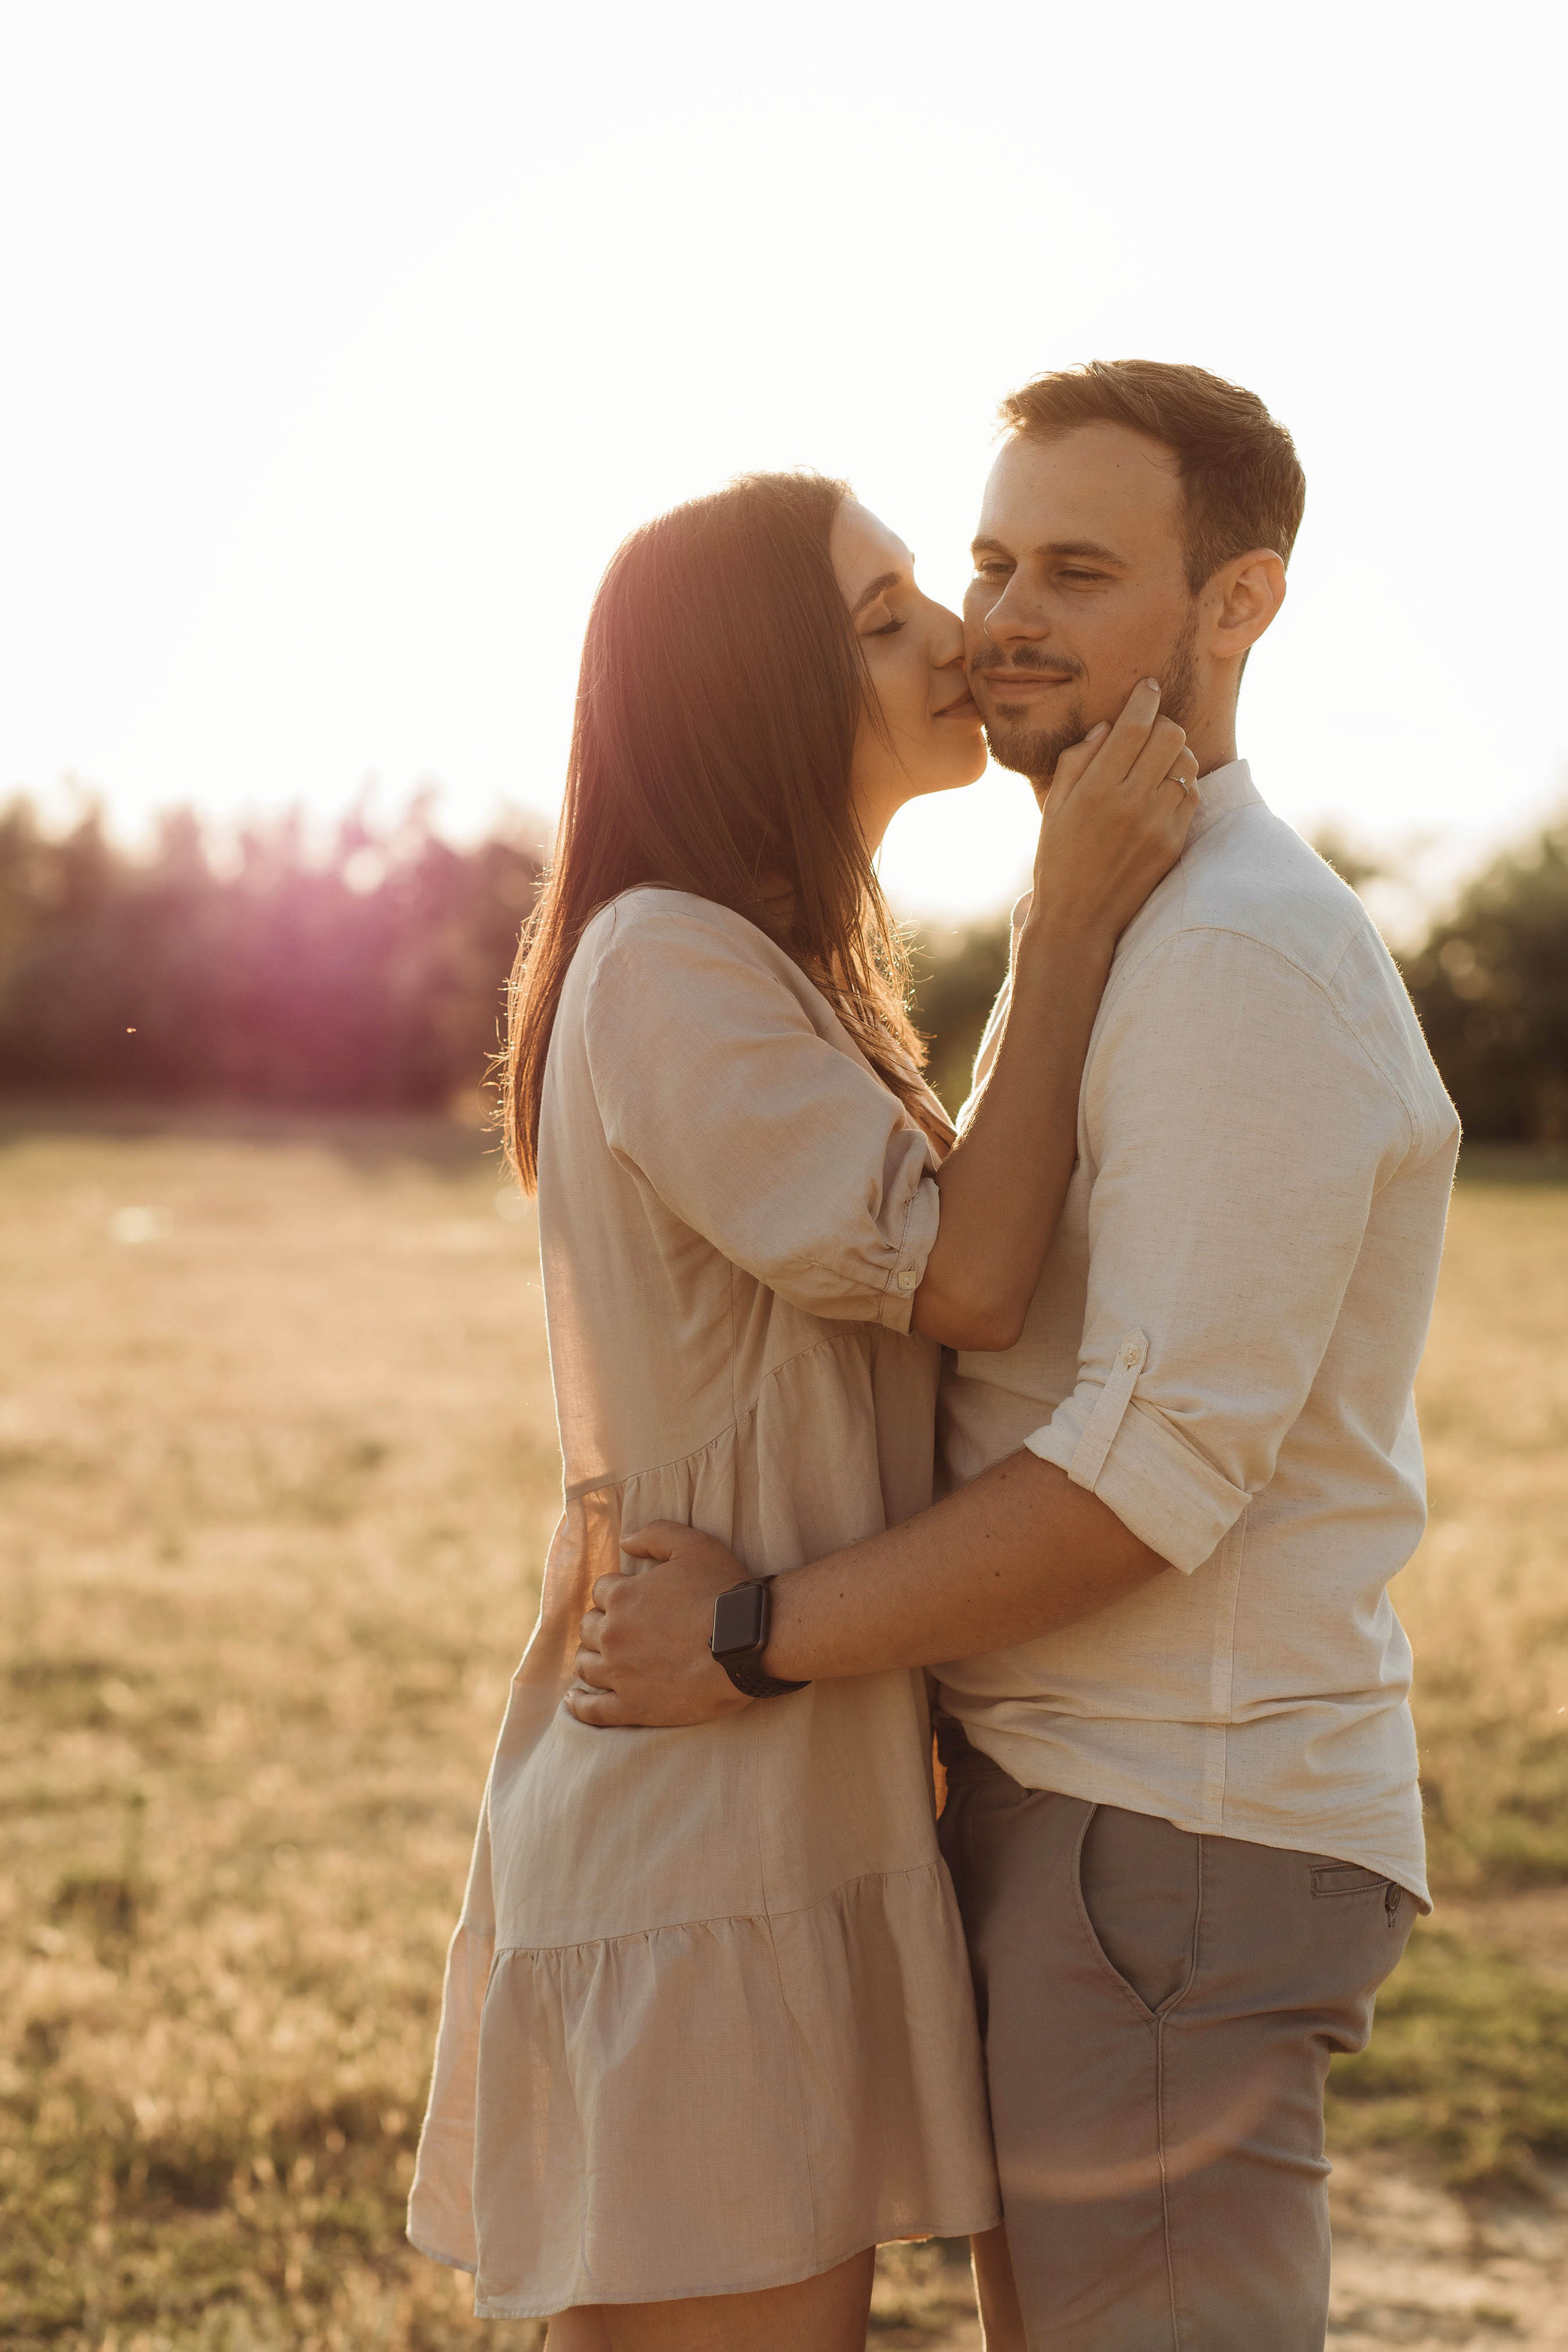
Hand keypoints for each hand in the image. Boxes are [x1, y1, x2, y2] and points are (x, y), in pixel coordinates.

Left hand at [564, 1522, 756, 1727]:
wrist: (747, 1644)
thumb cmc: (723, 1593)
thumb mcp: (693, 1545)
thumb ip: (655, 1534)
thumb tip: (624, 1540)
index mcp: (623, 1596)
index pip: (601, 1591)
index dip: (616, 1593)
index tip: (634, 1601)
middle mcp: (613, 1634)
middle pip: (588, 1628)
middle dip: (601, 1625)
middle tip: (623, 1631)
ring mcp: (620, 1673)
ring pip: (585, 1665)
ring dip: (590, 1658)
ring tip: (602, 1660)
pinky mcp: (633, 1707)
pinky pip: (594, 1710)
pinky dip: (580, 1705)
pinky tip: (574, 1699)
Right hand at [1026, 678, 1197, 947]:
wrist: (1080, 919)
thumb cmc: (1059, 858)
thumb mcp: (1054, 806)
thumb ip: (1077, 760)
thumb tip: (1106, 727)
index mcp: (1096, 789)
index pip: (1134, 725)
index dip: (1146, 697)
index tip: (1149, 686)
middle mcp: (1131, 802)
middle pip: (1170, 735)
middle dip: (1163, 723)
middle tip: (1150, 729)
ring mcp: (1158, 824)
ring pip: (1187, 762)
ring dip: (1174, 754)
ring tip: (1156, 763)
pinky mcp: (1174, 843)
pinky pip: (1192, 795)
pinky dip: (1180, 785)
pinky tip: (1161, 794)